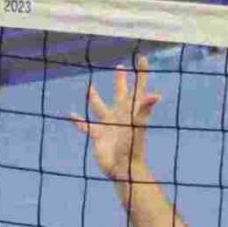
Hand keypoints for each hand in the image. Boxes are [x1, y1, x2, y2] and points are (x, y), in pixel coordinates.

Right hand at [70, 59, 160, 180]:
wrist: (123, 168)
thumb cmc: (133, 147)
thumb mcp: (138, 125)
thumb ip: (144, 109)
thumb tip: (156, 95)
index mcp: (131, 110)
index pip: (138, 87)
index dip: (141, 73)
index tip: (141, 58)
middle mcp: (120, 114)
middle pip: (120, 93)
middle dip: (120, 81)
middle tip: (120, 67)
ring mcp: (108, 125)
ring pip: (100, 107)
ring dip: (95, 98)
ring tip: (90, 87)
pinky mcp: (98, 136)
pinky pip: (86, 126)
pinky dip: (79, 121)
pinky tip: (71, 115)